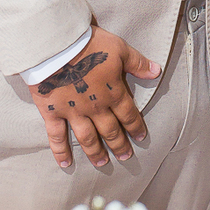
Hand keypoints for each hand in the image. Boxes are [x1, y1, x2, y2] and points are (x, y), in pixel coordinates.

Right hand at [29, 26, 160, 170]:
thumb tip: (156, 71)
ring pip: (87, 138)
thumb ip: (138, 63)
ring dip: (95, 153)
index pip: (128, 115)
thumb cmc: (89, 45)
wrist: (57, 46)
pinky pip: (57, 136)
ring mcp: (73, 112)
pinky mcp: (52, 113)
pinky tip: (65, 164)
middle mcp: (95, 108)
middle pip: (110, 131)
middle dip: (119, 145)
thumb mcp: (119, 49)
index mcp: (113, 93)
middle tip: (125, 157)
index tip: (140, 138)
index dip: (136, 127)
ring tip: (102, 163)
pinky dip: (60, 152)